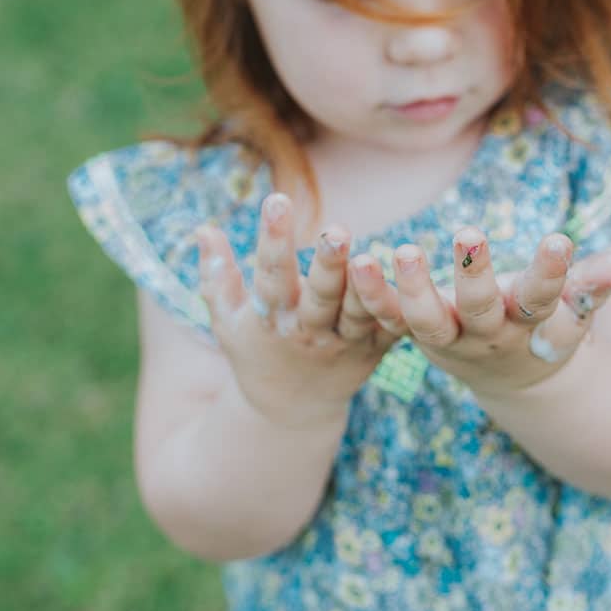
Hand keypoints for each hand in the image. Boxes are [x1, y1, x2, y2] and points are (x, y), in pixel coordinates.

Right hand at [194, 192, 406, 429]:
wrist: (292, 411)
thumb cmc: (256, 352)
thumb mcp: (227, 321)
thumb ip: (216, 277)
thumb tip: (203, 228)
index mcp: (271, 320)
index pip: (270, 276)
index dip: (273, 239)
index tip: (276, 199)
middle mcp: (308, 331)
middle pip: (320, 296)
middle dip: (327, 263)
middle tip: (338, 230)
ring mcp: (344, 342)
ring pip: (357, 311)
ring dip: (366, 283)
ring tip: (372, 251)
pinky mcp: (375, 348)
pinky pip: (390, 326)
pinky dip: (398, 305)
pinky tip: (408, 273)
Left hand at [347, 226, 610, 397]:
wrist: (514, 376)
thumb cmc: (547, 323)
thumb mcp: (573, 308)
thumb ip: (596, 284)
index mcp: (534, 325)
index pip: (547, 297)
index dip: (555, 273)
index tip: (559, 239)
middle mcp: (491, 337)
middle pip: (482, 309)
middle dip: (475, 274)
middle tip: (468, 232)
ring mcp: (451, 342)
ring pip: (429, 322)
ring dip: (413, 288)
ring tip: (403, 249)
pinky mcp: (418, 337)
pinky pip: (390, 319)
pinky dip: (373, 296)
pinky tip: (358, 262)